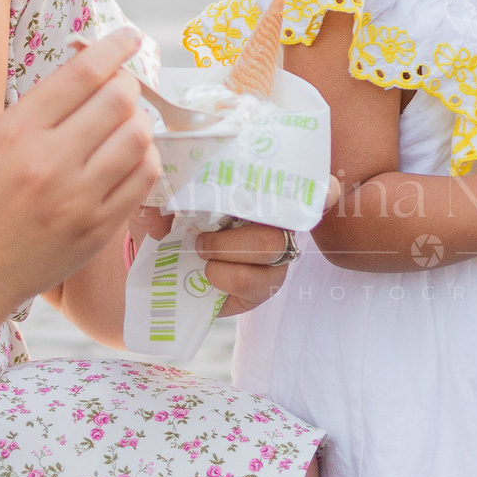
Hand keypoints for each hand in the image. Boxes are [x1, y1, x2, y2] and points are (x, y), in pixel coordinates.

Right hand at [0, 29, 160, 325]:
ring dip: (139, 121)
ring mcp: (78, 200)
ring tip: (124, 123)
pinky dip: (143, 158)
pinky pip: (143, 179)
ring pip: (139, 137)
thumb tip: (92, 71)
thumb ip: (39, 108)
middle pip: (120, 100)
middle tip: (121, 88)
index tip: (129, 37)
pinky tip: (127, 156)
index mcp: (15, 133)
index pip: (83, 74)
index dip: (114, 47)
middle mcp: (49, 163)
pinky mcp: (98, 230)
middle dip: (127, 84)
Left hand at [135, 177, 340, 317]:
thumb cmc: (164, 222)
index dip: (324, 190)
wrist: (151, 265)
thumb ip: (159, 196)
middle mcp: (274, 224)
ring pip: (271, 247)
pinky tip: (206, 274)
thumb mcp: (156, 202)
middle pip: (283, 217)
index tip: (325, 189)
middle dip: (237, 224)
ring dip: (227, 250)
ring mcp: (272, 259)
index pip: (310, 187)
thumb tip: (163, 202)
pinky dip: (226, 276)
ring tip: (200, 253)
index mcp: (257, 194)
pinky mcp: (262, 289)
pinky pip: (256, 283)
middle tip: (200, 236)